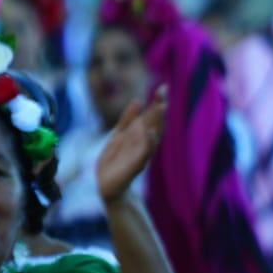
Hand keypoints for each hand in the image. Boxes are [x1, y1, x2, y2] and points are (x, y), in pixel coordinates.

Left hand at [97, 86, 166, 202]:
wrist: (108, 185)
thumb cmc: (115, 161)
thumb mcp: (119, 135)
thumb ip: (128, 119)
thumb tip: (139, 99)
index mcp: (141, 134)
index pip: (152, 115)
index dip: (158, 102)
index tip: (163, 87)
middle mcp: (144, 142)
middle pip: (155, 123)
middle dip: (159, 108)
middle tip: (164, 92)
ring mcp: (141, 153)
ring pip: (153, 135)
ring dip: (157, 122)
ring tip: (161, 107)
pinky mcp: (135, 166)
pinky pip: (144, 153)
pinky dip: (148, 143)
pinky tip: (150, 133)